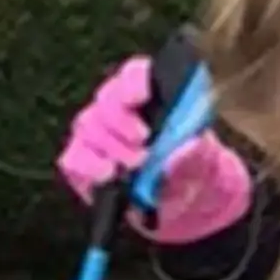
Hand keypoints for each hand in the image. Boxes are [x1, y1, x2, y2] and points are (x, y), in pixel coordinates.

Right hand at [58, 56, 252, 244]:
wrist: (181, 205)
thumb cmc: (192, 170)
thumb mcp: (205, 163)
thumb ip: (197, 154)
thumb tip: (186, 146)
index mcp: (152, 94)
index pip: (135, 74)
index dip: (134, 80)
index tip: (140, 96)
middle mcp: (119, 108)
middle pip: (106, 99)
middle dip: (121, 122)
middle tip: (143, 148)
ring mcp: (96, 134)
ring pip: (87, 125)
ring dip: (111, 147)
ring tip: (135, 168)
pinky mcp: (82, 163)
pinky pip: (73, 158)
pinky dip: (90, 168)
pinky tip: (109, 177)